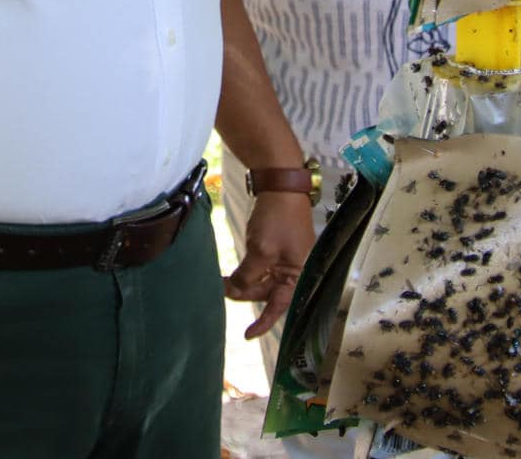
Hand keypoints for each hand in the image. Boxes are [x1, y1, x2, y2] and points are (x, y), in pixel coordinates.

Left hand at [224, 191, 314, 337]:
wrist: (281, 186)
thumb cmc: (277, 220)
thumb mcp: (261, 251)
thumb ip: (249, 275)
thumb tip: (237, 288)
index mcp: (298, 275)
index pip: (279, 306)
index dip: (264, 323)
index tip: (247, 335)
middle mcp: (294, 270)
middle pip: (267, 293)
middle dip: (245, 293)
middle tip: (222, 287)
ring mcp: (285, 259)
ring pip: (261, 280)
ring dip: (243, 281)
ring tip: (223, 279)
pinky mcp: (276, 247)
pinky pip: (260, 267)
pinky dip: (247, 270)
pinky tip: (234, 271)